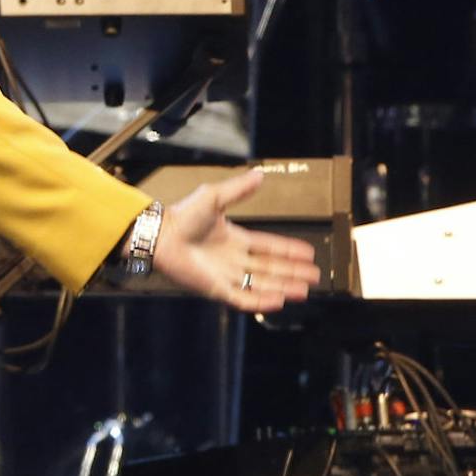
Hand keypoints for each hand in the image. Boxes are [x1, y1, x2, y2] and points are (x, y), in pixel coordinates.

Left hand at [148, 168, 321, 311]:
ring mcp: (224, 275)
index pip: (269, 246)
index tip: (308, 253)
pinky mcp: (215, 288)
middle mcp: (232, 259)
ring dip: (283, 288)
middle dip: (293, 273)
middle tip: (314, 277)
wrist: (160, 234)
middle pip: (270, 268)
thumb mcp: (214, 197)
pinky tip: (279, 300)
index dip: (289, 251)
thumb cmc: (181, 216)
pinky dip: (261, 300)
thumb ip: (239, 189)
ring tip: (304, 291)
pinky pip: (243, 298)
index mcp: (234, 239)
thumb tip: (260, 174)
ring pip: (261, 284)